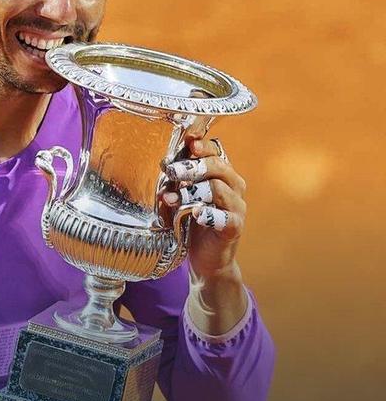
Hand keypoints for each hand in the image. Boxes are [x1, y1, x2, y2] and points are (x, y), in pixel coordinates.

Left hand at [160, 135, 246, 278]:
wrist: (206, 258)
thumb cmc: (191, 222)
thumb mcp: (180, 196)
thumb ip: (175, 181)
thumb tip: (164, 165)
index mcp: (221, 174)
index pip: (215, 151)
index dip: (202, 145)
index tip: (187, 142)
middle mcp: (233, 186)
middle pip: (218, 166)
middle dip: (192, 166)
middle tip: (171, 171)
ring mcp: (236, 207)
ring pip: (219, 188)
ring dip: (192, 191)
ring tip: (172, 198)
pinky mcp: (234, 227)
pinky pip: (226, 217)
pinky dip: (210, 214)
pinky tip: (196, 215)